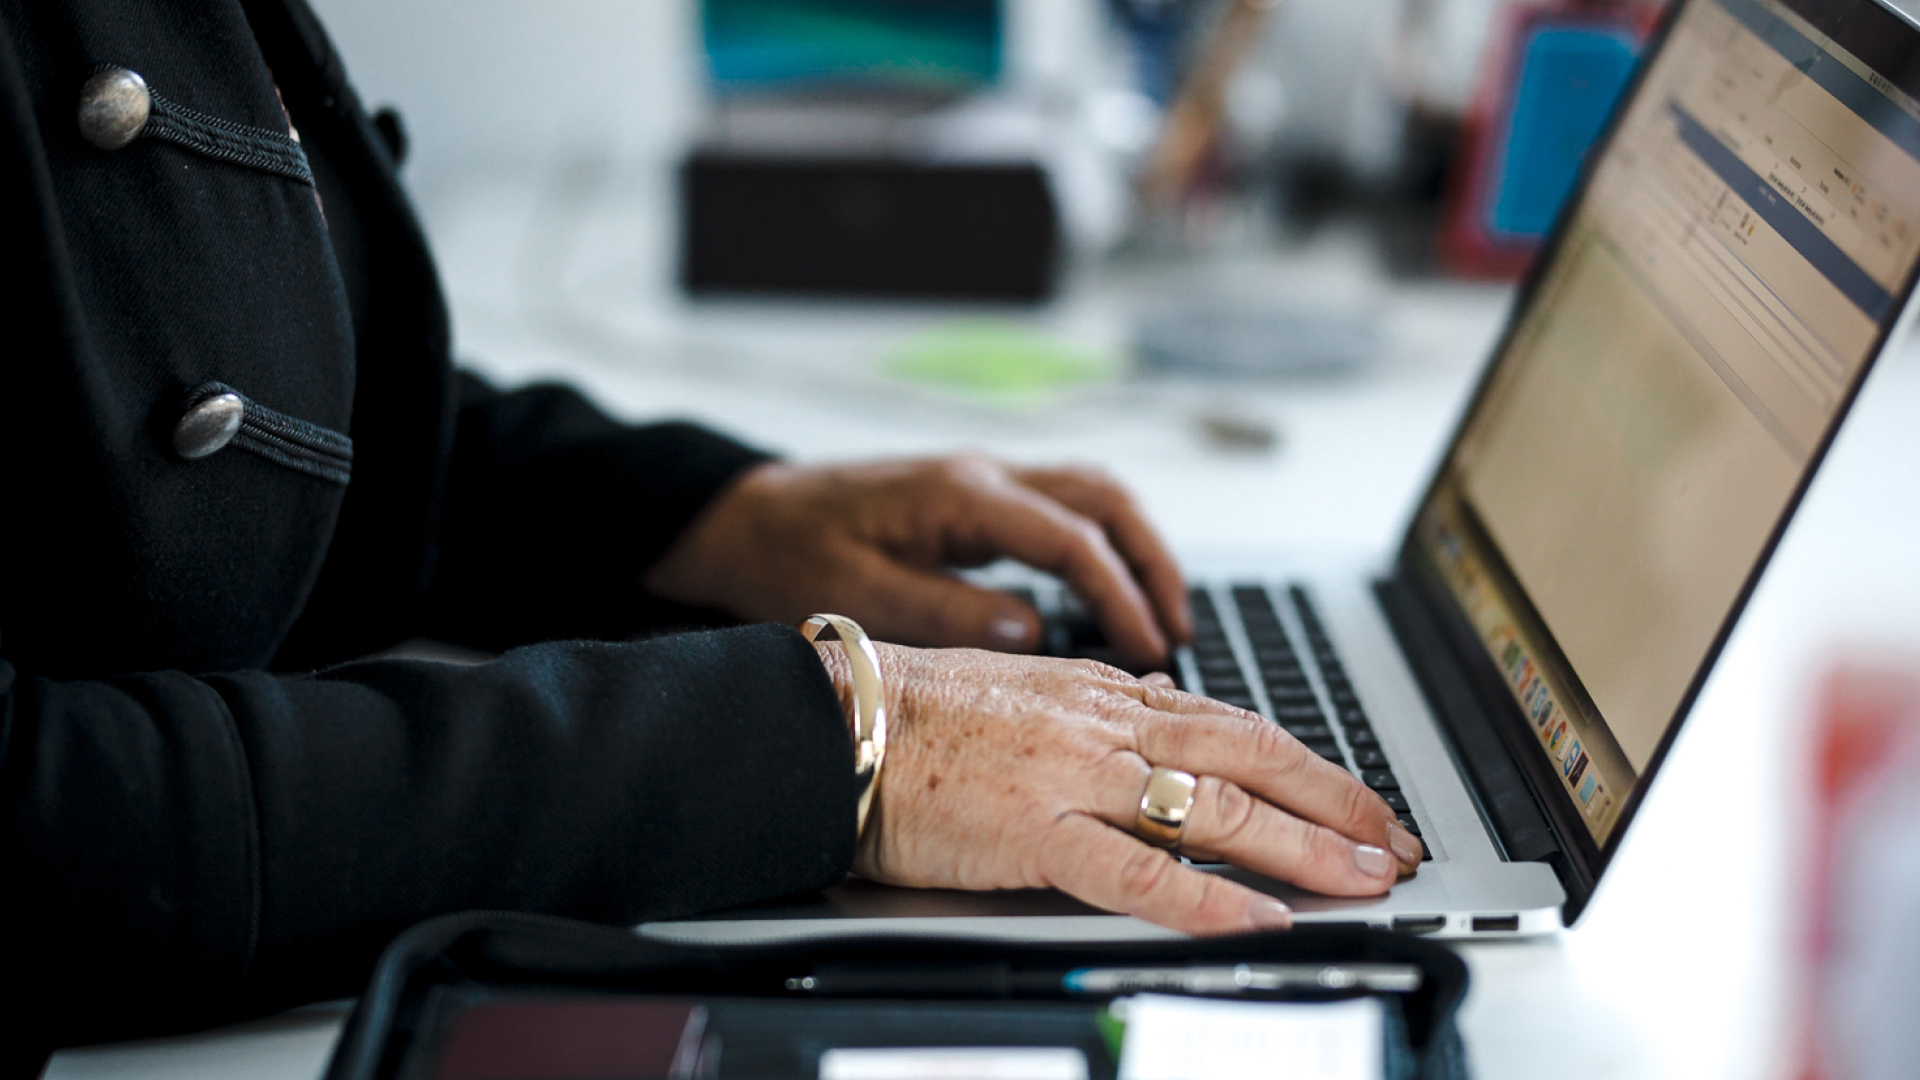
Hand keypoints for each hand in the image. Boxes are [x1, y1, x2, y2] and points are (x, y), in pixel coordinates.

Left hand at [646, 456, 1189, 663]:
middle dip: (1153, 561)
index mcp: (960, 495)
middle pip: (1104, 499)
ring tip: (1160, 616)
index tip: (1151, 647)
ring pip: (1091, 495)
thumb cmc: (789, 554)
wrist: (745, 516)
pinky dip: (1100, 546)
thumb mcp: (860, 596)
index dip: (1120, 594)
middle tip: (1179, 630)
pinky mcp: (975, 500)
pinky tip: (1107, 595)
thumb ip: (948, 614)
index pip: (1070, 538)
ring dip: (1134, 549)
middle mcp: (982, 476)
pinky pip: (1062, 509)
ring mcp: (982, 481)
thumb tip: (1034, 632)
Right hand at [818, 644, 1424, 934]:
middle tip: (1397, 842)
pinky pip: (1138, 871)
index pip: (1235, 723)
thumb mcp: (1025, 684)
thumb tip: (1160, 705)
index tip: (1359, 798)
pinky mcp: (1034, 832)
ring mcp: (1075, 777)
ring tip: (1365, 878)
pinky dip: (1206, 898)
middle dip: (1338, 804)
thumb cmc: (914, 708)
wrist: (835, 720)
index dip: (1311, 765)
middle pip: (1250, 759)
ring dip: (1303, 846)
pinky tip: (1258, 918)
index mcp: (1104, 692)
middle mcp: (1105, 726)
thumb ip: (1099, 701)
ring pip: (1215, 808)